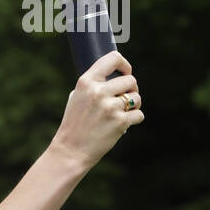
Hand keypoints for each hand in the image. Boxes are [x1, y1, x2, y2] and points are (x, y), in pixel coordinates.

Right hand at [47, 50, 144, 170]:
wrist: (70, 150)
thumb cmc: (74, 123)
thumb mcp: (76, 98)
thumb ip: (94, 85)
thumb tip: (115, 74)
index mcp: (86, 82)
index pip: (112, 59)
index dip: (124, 65)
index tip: (126, 72)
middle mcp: (98, 92)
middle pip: (130, 80)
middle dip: (130, 89)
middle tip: (123, 99)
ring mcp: (110, 107)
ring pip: (136, 97)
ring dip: (133, 105)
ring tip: (121, 113)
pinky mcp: (120, 122)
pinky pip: (138, 114)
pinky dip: (133, 119)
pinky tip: (122, 124)